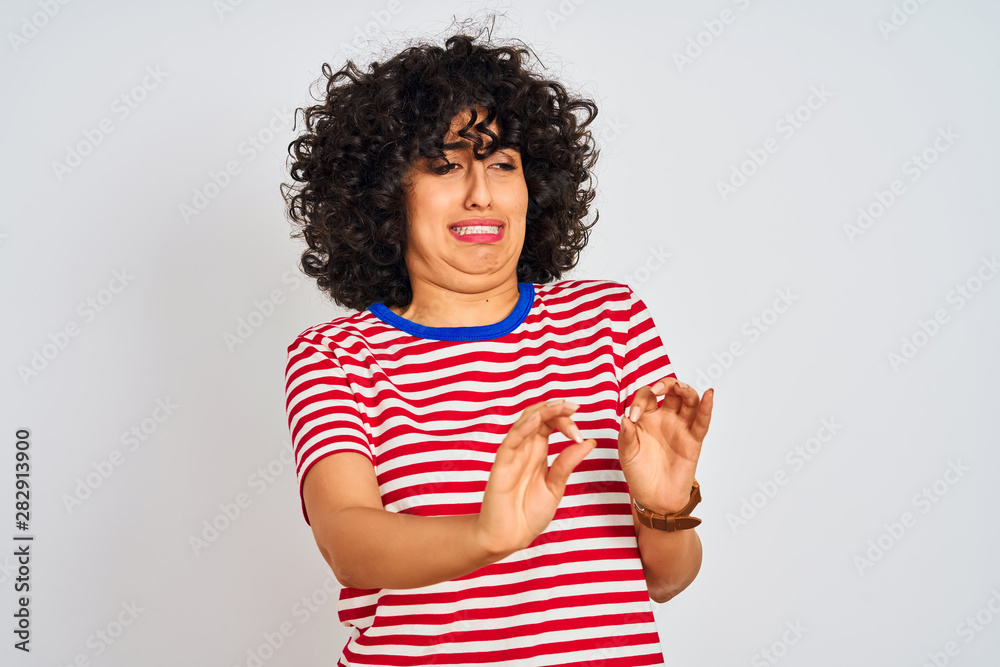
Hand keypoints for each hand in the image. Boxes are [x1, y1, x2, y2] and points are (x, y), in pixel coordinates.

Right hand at [476, 399, 596, 558]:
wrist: (509, 537)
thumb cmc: (529, 513)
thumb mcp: (555, 487)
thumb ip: (567, 463)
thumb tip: (589, 442)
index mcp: (538, 452)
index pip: (551, 423)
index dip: (566, 420)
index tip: (581, 433)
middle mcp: (525, 449)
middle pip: (539, 417)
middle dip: (557, 409)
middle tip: (575, 408)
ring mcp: (513, 455)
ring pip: (525, 422)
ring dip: (542, 411)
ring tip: (560, 405)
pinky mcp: (501, 465)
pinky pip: (511, 441)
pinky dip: (523, 428)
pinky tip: (536, 420)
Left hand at [618, 378, 713, 513]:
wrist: (654, 498)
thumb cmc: (639, 473)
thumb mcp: (627, 454)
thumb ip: (627, 436)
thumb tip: (625, 417)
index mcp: (647, 417)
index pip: (646, 396)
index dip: (640, 401)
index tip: (633, 417)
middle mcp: (665, 418)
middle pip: (671, 391)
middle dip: (665, 385)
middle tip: (656, 390)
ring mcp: (681, 427)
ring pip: (689, 400)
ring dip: (685, 389)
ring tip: (679, 387)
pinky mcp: (694, 440)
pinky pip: (702, 421)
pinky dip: (707, 407)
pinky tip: (709, 394)